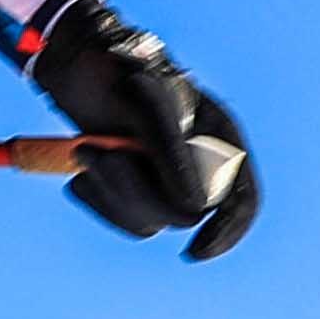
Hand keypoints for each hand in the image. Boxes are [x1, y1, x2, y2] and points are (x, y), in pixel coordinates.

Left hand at [20, 0, 260, 259]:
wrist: (77, 66)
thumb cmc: (117, 73)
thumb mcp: (145, 104)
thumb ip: (172, 154)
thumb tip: (196, 210)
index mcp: (219, 137)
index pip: (242, 199)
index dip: (227, 231)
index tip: (194, 252)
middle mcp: (199, 164)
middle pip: (184, 216)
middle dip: (133, 191)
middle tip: (95, 154)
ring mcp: (168, 180)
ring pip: (150, 222)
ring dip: (110, 192)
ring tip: (85, 150)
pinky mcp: (138, 191)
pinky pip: (126, 220)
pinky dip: (98, 200)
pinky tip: (82, 167)